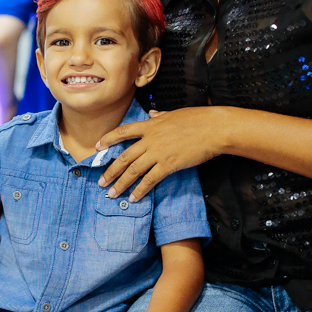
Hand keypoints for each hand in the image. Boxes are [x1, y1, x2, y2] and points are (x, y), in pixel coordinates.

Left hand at [96, 107, 226, 200]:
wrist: (213, 128)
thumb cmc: (197, 120)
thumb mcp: (174, 114)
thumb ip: (159, 116)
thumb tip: (151, 114)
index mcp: (151, 125)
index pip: (123, 131)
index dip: (108, 139)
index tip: (97, 147)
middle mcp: (150, 140)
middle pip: (124, 157)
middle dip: (110, 171)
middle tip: (101, 182)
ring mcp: (158, 153)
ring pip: (133, 171)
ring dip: (120, 184)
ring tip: (112, 194)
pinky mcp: (169, 165)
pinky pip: (150, 180)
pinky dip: (140, 190)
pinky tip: (134, 198)